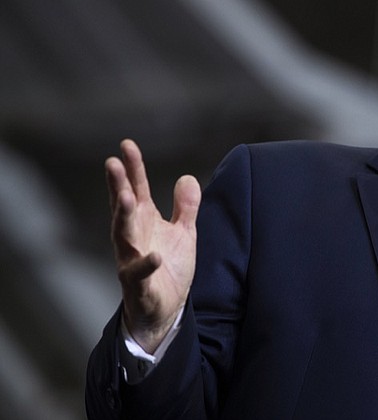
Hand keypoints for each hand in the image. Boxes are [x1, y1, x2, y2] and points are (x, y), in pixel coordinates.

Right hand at [106, 139, 200, 352]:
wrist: (164, 309)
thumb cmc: (167, 269)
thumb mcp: (182, 233)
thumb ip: (185, 207)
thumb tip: (188, 178)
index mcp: (143, 222)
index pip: (136, 189)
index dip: (132, 168)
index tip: (126, 145)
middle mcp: (132, 237)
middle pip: (123, 207)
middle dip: (118, 186)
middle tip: (112, 163)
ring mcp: (131, 260)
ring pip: (123, 236)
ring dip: (123, 216)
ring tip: (127, 197)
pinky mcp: (139, 285)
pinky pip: (140, 274)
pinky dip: (146, 265)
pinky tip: (154, 256)